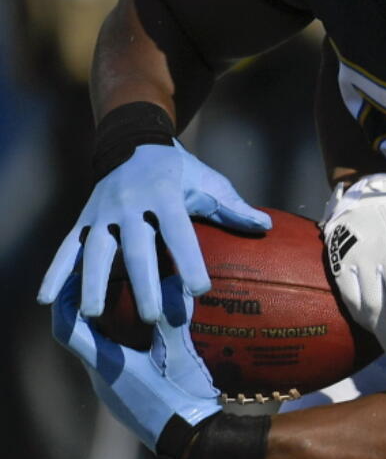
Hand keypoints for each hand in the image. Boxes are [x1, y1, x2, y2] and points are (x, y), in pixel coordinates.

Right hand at [38, 141, 271, 321]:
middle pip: (136, 248)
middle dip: (143, 282)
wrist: (136, 141)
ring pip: (95, 250)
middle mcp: (130, 203)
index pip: (179, 232)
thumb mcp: (209, 182)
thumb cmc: (182, 171)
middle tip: (152, 317)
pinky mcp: (83, 218)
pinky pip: (67, 247)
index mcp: (166, 194)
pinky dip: (55, 272)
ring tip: (95, 315)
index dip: (189, 260)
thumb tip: (267, 227)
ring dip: (93, 282)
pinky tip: (46, 300)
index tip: (201, 289)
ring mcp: (102, 211)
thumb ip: (234, 207)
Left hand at [51, 272, 220, 451]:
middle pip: (78, 338)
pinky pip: (111, 361)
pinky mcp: (127, 395)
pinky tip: (143, 332)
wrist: (192, 438)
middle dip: (82, 307)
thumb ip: (172, 318)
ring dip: (100, 325)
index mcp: (107, 366)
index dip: (63, 301)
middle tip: (100, 280)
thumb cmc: (182, 398)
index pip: (67, 330)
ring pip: (95, 350)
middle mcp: (102, 378)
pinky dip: (117, 341)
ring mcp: (114, 390)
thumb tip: (176, 281)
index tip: (73, 277)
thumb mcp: (179, 354)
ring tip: (122, 299)